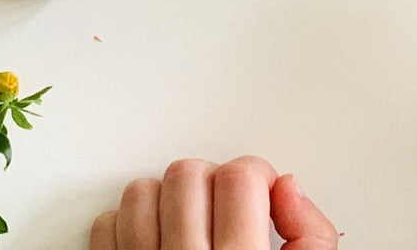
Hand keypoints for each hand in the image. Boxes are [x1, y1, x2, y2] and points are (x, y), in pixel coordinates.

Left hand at [90, 157, 338, 249]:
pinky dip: (126, 228)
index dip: (257, 178)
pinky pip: (104, 228)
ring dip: (164, 201)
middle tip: (225, 211)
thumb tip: (288, 188)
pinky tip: (153, 243)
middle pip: (188, 174)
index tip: (259, 196)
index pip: (241, 177)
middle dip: (211, 184)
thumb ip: (312, 239)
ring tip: (186, 225)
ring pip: (140, 193)